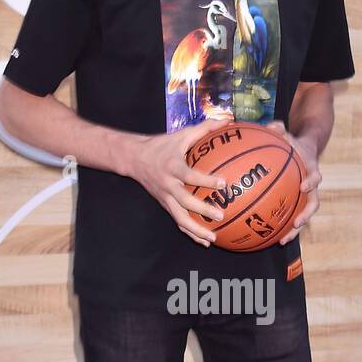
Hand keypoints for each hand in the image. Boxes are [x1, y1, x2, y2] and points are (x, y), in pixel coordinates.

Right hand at [125, 113, 233, 246]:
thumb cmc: (162, 145)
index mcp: (172, 166)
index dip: (206, 180)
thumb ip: (205, 128)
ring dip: (195, 230)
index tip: (223, 183)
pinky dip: (190, 233)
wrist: (134, 159)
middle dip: (202, 210)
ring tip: (213, 239)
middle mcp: (168, 184)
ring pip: (179, 218)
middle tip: (220, 216)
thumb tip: (228, 121)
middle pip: (184, 201)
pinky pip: (178, 222)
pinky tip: (204, 241)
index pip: (189, 175)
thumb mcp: (181, 135)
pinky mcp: (164, 205)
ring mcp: (165, 197)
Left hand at [264, 120, 320, 244]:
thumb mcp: (287, 133)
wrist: (303, 150)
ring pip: (303, 216)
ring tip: (281, 241)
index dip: (311, 182)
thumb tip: (271, 125)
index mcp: (311, 170)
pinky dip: (280, 227)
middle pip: (313, 205)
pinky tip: (266, 236)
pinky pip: (290, 217)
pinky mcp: (296, 203)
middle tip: (296, 224)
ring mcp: (305, 197)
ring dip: (294, 230)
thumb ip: (279, 129)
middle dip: (305, 216)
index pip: (316, 177)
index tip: (304, 187)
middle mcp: (311, 187)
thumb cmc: (292, 142)